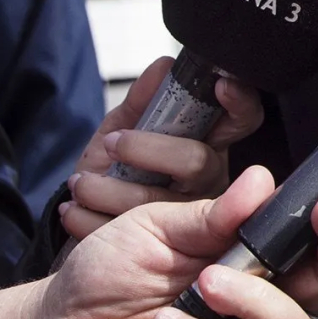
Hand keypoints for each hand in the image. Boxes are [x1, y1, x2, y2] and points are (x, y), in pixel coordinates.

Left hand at [60, 57, 266, 245]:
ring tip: (80, 185)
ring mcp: (191, 219)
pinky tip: (76, 211)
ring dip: (105, 188)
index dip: (239, 103)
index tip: (219, 85)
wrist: (85, 222)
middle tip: (112, 144)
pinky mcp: (162, 251)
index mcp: (206, 144)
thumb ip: (141, 101)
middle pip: (198, 161)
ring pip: (156, 201)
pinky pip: (126, 232)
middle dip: (147, 149)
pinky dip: (90, 217)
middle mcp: (208, 182)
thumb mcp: (121, 129)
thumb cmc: (113, 171)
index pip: (241, 120)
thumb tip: (164, 67)